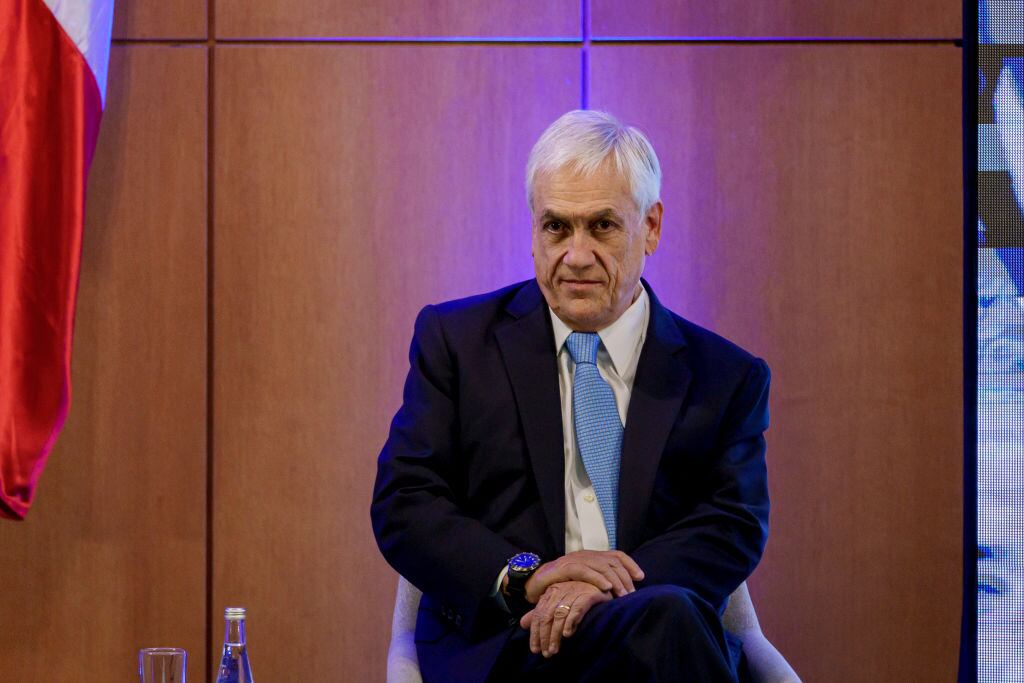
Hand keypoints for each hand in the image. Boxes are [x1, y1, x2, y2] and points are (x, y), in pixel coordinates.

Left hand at [520, 581, 610, 656]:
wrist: (604, 587)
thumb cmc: (581, 597)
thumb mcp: (559, 604)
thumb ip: (542, 613)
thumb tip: (523, 623)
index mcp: (552, 592)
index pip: (539, 614)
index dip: (535, 633)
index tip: (535, 650)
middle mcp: (561, 589)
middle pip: (547, 615)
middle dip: (545, 636)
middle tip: (546, 653)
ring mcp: (575, 590)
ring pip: (560, 614)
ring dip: (555, 634)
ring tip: (554, 649)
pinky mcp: (589, 594)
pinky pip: (577, 608)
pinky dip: (571, 621)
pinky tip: (568, 634)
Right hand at [523, 550, 643, 602]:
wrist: (534, 583)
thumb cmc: (560, 586)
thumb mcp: (583, 583)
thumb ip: (598, 582)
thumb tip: (619, 592)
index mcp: (591, 556)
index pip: (616, 554)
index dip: (630, 564)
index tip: (641, 577)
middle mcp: (585, 555)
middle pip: (611, 561)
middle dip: (624, 576)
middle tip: (631, 593)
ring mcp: (574, 559)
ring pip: (601, 565)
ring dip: (614, 580)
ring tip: (623, 594)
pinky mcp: (564, 568)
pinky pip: (584, 571)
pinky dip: (597, 578)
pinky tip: (606, 588)